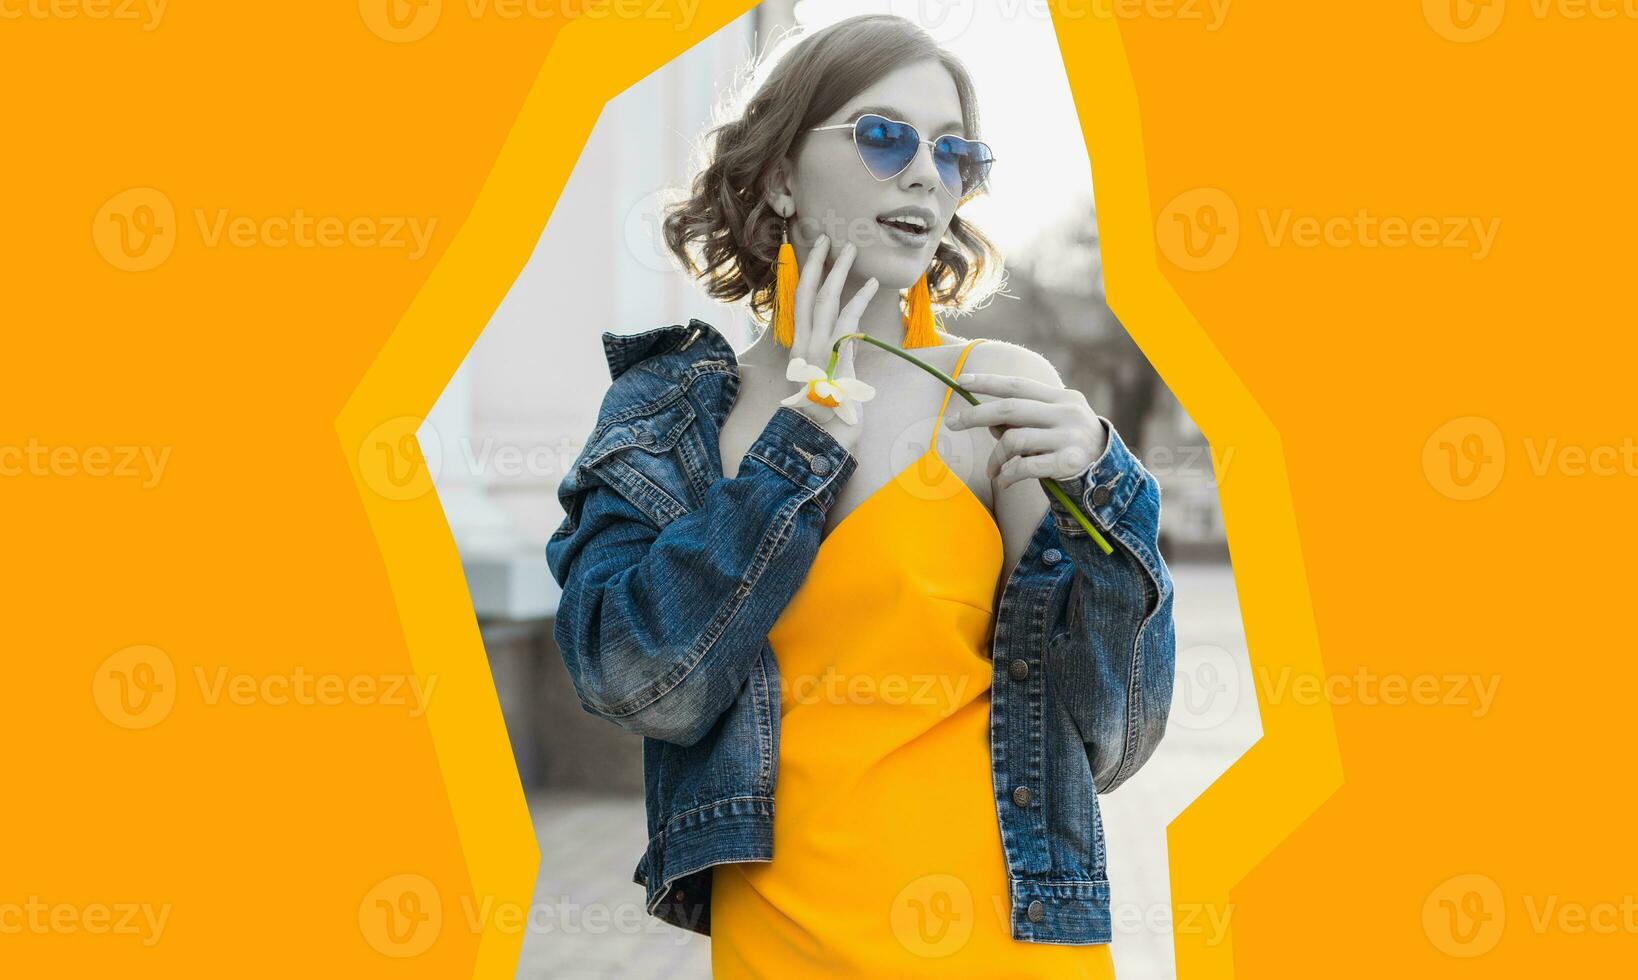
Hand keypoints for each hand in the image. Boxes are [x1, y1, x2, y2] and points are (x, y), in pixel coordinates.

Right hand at [783, 234, 878, 451]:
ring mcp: (817, 354)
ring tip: (850, 249)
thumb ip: (836, 368)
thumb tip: (844, 355)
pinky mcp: (834, 361)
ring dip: (837, 272)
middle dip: (815, 264)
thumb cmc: (830, 424)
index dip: (802, 279)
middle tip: (824, 239)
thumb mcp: (833, 391)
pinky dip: (859, 300)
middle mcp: (804, 349)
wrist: (824, 448)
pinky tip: (872, 284)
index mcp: (801, 353)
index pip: (799, 307)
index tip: (811, 258)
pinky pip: (847, 322)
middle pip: (806, 296)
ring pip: (823, 301)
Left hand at [944, 373, 1108, 490]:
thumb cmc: (1070, 444)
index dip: (988, 382)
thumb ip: (1023, 418)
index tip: (961, 382)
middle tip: (951, 423)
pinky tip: (1003, 481)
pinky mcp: (1068, 463)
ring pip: (1014, 440)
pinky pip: (1024, 466)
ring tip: (993, 470)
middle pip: (1009, 409)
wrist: (1110, 472)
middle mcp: (1067, 413)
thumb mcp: (1052, 423)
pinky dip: (1007, 474)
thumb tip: (987, 420)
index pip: (1017, 386)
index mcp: (1062, 397)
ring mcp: (1068, 437)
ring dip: (995, 458)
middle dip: (975, 415)